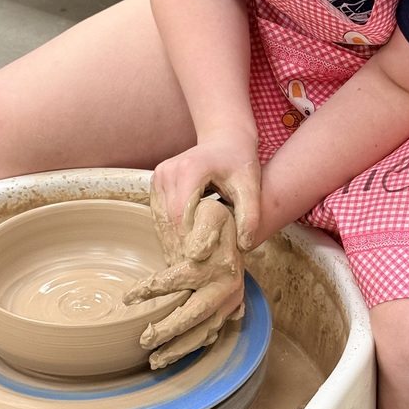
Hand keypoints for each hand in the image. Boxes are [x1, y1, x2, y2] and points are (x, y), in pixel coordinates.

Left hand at [123, 193, 244, 368]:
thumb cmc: (215, 221)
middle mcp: (226, 287)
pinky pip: (211, 333)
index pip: (178, 279)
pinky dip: (194, 346)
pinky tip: (177, 354)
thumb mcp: (209, 214)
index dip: (151, 289)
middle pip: (194, 314)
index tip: (128, 296)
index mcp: (217, 264)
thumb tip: (194, 252)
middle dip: (169, 330)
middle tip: (144, 341)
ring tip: (155, 361)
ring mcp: (230, 302)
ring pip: (204, 331)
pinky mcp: (231, 310)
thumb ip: (202, 230)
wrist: (238, 229)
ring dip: (180, 348)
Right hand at [150, 136, 260, 252]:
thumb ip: (250, 215)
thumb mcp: (250, 186)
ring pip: (161, 218)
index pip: (181, 215)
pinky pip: (160, 212)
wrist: (225, 137)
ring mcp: (160, 175)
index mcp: (189, 170)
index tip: (201, 262)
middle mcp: (168, 171)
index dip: (189, 241)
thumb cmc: (240, 160)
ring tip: (186, 263)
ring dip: (172, 241)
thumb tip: (243, 245)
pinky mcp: (158, 181)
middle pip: (168, 219)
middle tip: (193, 271)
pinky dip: (169, 230)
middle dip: (180, 245)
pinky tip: (181, 247)